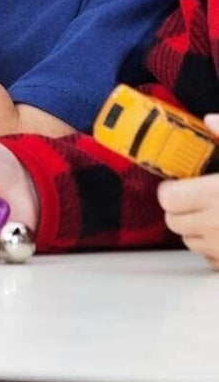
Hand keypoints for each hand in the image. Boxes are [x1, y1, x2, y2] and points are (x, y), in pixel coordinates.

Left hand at [157, 115, 218, 269]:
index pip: (168, 199)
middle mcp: (217, 226)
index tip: (181, 182)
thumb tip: (210, 121)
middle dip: (181, 209)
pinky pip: (212, 260)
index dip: (172, 190)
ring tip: (215, 215)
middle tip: (196, 198)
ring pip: (191, 242)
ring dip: (196, 230)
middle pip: (174, 222)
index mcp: (217, 195)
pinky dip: (214, 250)